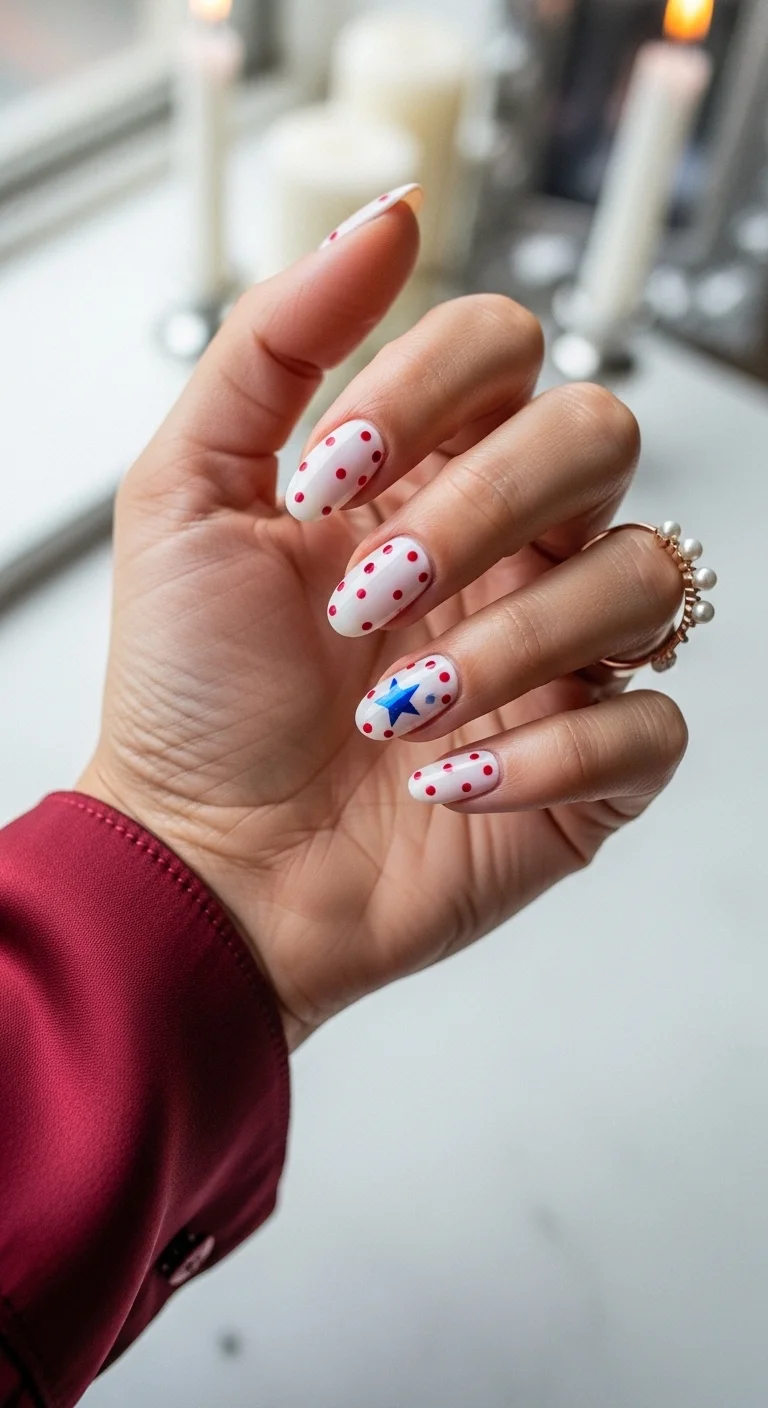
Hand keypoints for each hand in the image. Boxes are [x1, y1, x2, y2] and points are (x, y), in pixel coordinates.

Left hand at [79, 197, 686, 1048]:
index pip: (506, 346)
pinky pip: (652, 724)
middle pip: (601, 434)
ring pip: (645, 576)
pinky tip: (445, 784)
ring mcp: (558, 655)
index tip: (329, 479)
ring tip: (399, 712)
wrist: (205, 867)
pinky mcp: (588, 766)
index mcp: (424, 476)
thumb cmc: (193, 697)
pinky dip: (549, 756)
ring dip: (510, 643)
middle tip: (370, 595)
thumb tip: (390, 215)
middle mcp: (508, 549)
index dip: (432, 388)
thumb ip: (274, 345)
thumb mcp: (188, 498)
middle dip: (485, 505)